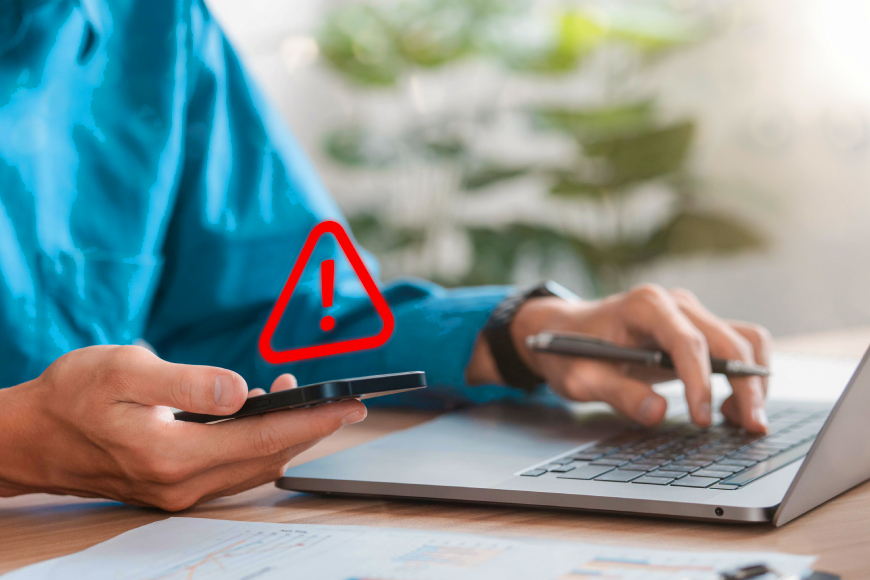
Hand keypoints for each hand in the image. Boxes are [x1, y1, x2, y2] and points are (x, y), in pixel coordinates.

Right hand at [0, 345, 365, 509]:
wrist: (29, 437)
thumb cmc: (71, 396)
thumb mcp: (124, 371)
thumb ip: (186, 383)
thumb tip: (241, 391)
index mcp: (174, 455)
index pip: (265, 439)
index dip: (314, 421)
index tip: (351, 405)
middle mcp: (183, 484)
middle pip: (268, 458)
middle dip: (310, 428)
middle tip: (339, 400)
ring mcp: (179, 491)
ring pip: (254, 468)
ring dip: (285, 436)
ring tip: (299, 399)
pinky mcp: (174, 487)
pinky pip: (233, 470)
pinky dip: (258, 445)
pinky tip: (260, 417)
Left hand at [468, 284, 769, 432]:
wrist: (564, 331)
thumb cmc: (570, 351)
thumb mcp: (581, 378)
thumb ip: (617, 394)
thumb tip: (658, 413)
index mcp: (644, 306)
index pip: (687, 342)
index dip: (700, 382)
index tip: (702, 419)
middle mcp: (675, 303)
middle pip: (729, 340)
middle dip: (746, 385)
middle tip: (752, 428)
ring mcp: (689, 313)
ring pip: (744, 339)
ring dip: (754, 380)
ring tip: (745, 421)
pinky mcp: (697, 327)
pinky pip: (737, 346)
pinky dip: (746, 375)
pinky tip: (732, 408)